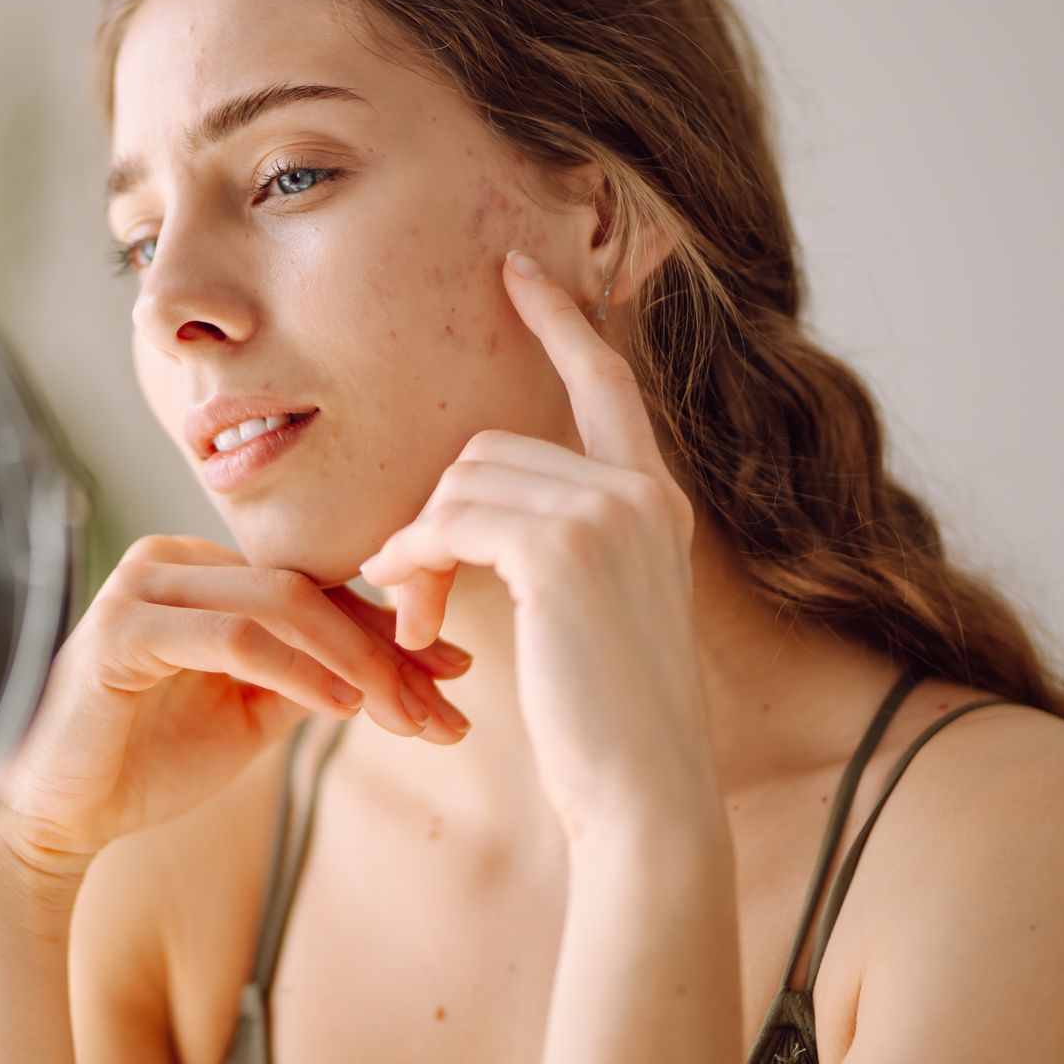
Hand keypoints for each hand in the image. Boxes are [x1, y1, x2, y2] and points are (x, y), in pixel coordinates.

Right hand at [0, 535, 473, 881]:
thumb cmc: (144, 763)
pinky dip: (297, 670)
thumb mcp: (250, 714)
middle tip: (447, 704)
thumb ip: (310, 676)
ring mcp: (143, 586)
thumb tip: (402, 667)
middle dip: (386, 650)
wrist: (54, 819)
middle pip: (307, 591)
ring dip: (356, 662)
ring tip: (407, 713)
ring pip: (280, 604)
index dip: (388, 631)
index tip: (456, 675)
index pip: (313, 587)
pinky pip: (233, 637)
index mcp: (200, 569)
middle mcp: (171, 560)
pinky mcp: (121, 629)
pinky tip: (343, 710)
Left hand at [359, 250, 711, 839]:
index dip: (560, 323)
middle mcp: (641, 493)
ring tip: (411, 620)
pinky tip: (408, 611)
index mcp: (655, 503)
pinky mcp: (565, 546)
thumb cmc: (603, 724)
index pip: (605, 384)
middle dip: (436, 517)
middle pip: (493, 447)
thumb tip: (448, 515)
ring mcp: (608, 513)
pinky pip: (450, 520)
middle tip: (407, 595)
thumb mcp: (589, 616)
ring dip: (417, 548)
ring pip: (464, 481)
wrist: (643, 794)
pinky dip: (413, 561)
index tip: (516, 269)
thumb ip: (550, 545)